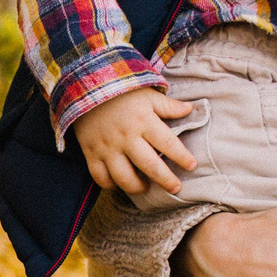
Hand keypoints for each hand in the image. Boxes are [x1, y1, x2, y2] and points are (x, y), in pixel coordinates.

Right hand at [74, 86, 197, 194]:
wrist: (84, 88)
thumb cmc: (121, 92)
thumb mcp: (147, 94)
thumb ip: (168, 105)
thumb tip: (190, 109)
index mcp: (144, 121)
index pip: (168, 144)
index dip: (182, 157)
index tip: (192, 166)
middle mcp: (126, 137)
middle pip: (150, 166)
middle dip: (166, 180)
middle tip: (176, 188)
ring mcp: (107, 147)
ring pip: (124, 177)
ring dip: (138, 187)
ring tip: (146, 187)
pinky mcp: (91, 153)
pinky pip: (100, 177)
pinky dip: (111, 185)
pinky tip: (120, 184)